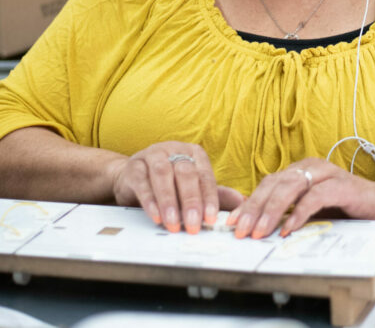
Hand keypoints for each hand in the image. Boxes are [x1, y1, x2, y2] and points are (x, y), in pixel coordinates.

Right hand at [109, 142, 243, 233]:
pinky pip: (143, 181)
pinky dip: (150, 199)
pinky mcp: (134, 165)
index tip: (211, 219)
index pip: (205, 175)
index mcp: (194, 153)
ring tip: (173, 223)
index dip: (209, 198)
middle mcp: (175, 150)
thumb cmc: (168, 182)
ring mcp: (153, 155)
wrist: (133, 176)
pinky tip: (156, 215)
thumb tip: (241, 202)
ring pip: (163, 174)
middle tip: (193, 224)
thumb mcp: (192, 188)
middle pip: (185, 173)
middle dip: (191, 201)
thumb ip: (215, 194)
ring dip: (169, 201)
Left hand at [227, 158, 374, 238]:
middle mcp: (311, 168)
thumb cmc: (347, 209)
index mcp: (301, 171)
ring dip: (272, 212)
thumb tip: (259, 228)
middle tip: (241, 231)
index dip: (249, 203)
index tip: (233, 224)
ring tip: (259, 232)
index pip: (268, 184)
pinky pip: (314, 197)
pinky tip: (289, 229)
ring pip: (290, 188)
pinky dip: (299, 214)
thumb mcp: (313, 210)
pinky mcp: (342, 186)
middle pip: (274, 184)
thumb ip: (290, 212)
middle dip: (255, 208)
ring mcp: (327, 174)